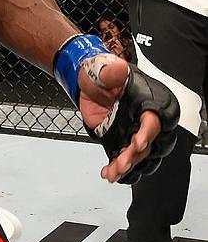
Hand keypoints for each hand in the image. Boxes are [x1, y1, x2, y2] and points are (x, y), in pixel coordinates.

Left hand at [78, 54, 160, 181]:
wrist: (85, 83)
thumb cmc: (100, 73)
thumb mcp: (103, 69)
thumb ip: (111, 71)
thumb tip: (118, 68)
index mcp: (145, 100)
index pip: (154, 119)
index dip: (149, 132)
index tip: (138, 142)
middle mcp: (142, 120)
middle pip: (150, 143)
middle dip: (138, 155)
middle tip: (124, 161)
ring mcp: (131, 133)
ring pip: (138, 156)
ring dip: (128, 166)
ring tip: (115, 170)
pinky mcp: (118, 142)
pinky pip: (121, 159)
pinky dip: (116, 169)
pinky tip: (108, 174)